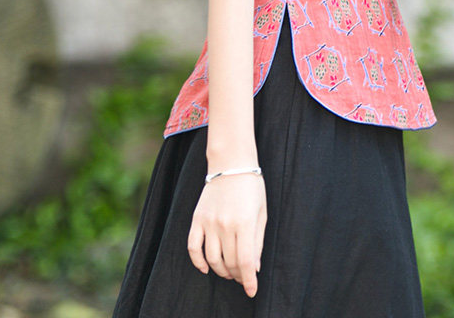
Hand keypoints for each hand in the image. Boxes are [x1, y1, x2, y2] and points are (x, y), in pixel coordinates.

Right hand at [187, 171, 266, 297]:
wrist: (231, 163)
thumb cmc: (251, 187)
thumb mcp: (261, 213)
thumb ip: (257, 242)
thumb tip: (254, 269)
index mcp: (244, 223)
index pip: (244, 262)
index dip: (249, 281)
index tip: (252, 291)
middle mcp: (224, 224)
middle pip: (229, 262)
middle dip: (237, 275)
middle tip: (243, 277)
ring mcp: (208, 221)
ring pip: (211, 259)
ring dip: (221, 270)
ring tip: (229, 271)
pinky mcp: (197, 218)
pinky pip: (192, 246)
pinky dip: (197, 261)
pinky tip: (206, 268)